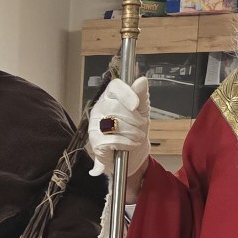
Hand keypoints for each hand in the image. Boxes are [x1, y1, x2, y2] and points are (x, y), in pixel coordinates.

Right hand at [87, 76, 150, 193]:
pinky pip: (112, 139)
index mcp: (110, 98)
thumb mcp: (143, 113)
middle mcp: (99, 109)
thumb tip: (142, 80)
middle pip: (115, 106)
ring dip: (131, 132)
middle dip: (133, 118)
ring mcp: (95, 125)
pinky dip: (126, 143)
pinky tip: (130, 145)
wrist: (132, 157)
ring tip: (137, 137)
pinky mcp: (95, 142)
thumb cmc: (135, 132)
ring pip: (114, 123)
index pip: (114, 87)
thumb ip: (141, 97)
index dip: (126, 94)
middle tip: (141, 126)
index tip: (136, 105)